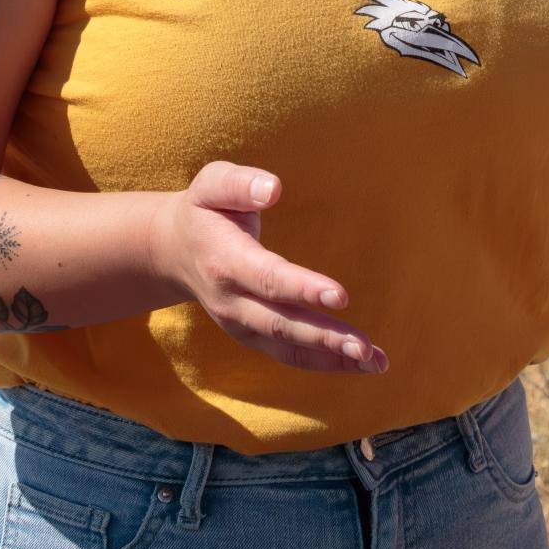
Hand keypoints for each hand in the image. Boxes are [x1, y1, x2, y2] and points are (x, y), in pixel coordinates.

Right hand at [147, 161, 387, 373]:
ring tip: (375, 363)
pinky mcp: (251, 336)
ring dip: (332, 359)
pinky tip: (361, 365)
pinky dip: (325, 364)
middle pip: (280, 324)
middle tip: (365, 348)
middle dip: (323, 337)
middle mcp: (230, 301)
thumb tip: (273, 188)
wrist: (172, 250)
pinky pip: (289, 355)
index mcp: (224, 260)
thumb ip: (240, 183)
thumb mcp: (212, 183)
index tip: (340, 296)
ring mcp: (239, 325)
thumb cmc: (204, 209)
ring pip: (288, 348)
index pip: (268, 278)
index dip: (303, 289)